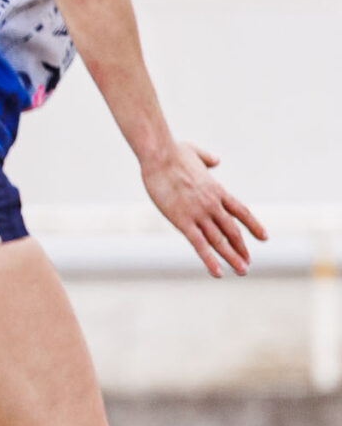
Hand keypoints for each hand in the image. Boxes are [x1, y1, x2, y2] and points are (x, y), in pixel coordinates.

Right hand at [140, 140, 265, 278]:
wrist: (160, 156)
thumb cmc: (173, 152)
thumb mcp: (195, 153)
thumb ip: (208, 159)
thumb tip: (216, 160)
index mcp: (217, 190)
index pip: (241, 212)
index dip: (253, 225)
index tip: (263, 237)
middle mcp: (213, 204)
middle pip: (233, 231)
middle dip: (241, 248)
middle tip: (247, 263)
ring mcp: (199, 213)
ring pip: (220, 241)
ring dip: (232, 257)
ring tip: (242, 271)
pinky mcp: (183, 221)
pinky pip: (200, 245)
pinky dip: (210, 260)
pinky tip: (218, 273)